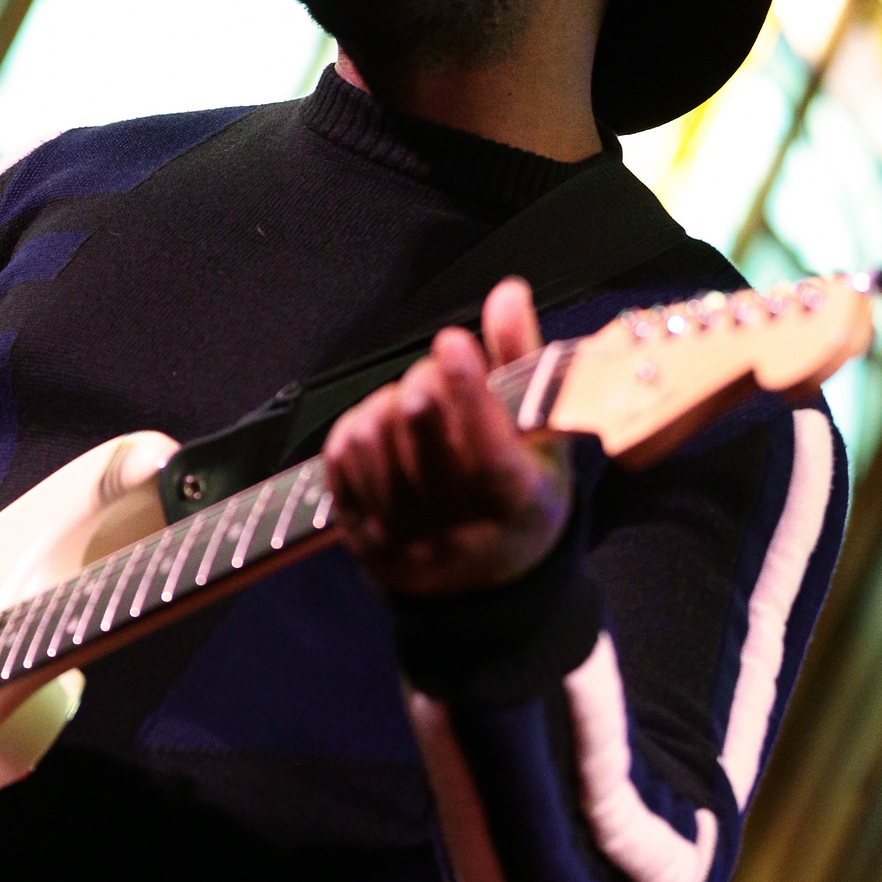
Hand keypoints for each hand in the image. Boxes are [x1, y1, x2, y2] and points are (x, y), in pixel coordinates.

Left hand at [323, 277, 572, 596]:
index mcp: (516, 506)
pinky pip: (340, 458)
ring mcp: (402, 538)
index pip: (487, 449)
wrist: (483, 590)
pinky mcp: (359, 536)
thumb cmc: (521, 495)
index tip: (451, 341)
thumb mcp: (540, 438)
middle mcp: (457, 530)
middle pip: (419, 426)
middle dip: (425, 378)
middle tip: (439, 373)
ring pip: (372, 436)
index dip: (466, 390)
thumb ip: (521, 360)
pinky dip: (357, 426)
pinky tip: (382, 428)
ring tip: (412, 405)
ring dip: (387, 401)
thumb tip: (506, 291)